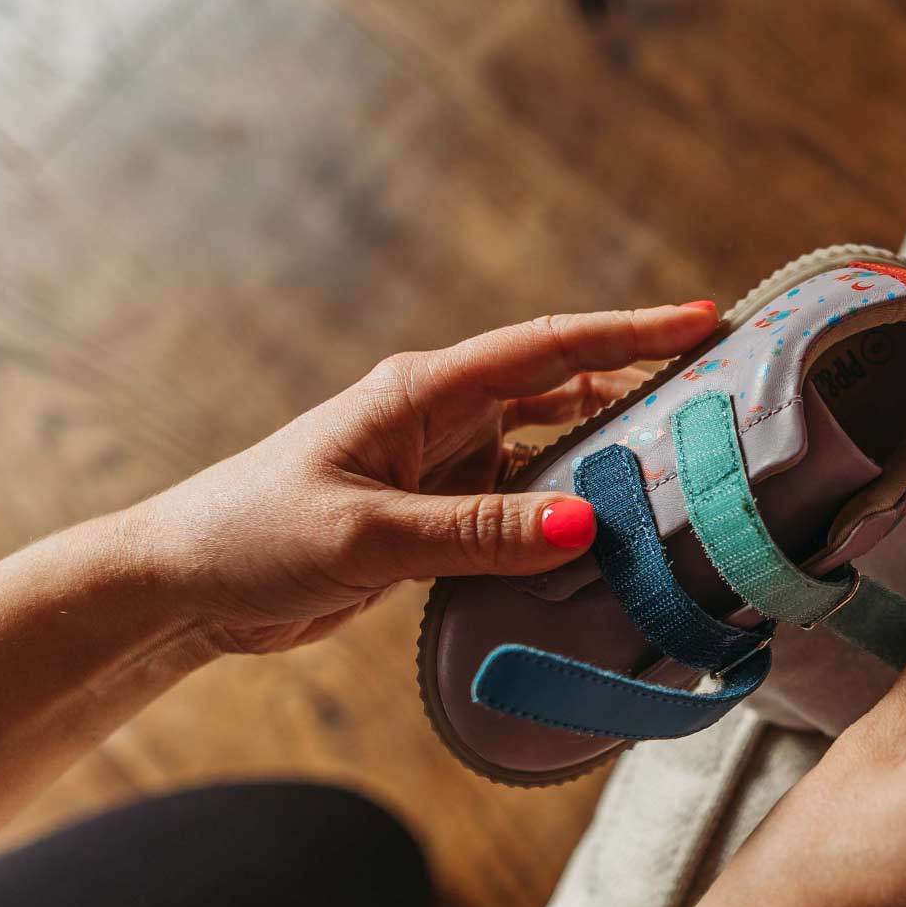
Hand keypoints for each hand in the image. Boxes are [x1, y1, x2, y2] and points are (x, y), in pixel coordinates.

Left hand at [125, 304, 716, 654]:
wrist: (186, 585)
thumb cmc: (255, 535)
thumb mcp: (370, 534)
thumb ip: (480, 531)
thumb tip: (588, 522)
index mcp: (423, 393)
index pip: (547, 349)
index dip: (630, 334)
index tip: (704, 321)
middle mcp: (442, 419)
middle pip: (563, 391)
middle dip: (639, 388)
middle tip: (719, 402)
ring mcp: (443, 468)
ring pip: (550, 454)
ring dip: (607, 461)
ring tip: (684, 478)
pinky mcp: (438, 517)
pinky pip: (524, 508)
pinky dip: (568, 519)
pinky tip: (610, 544)